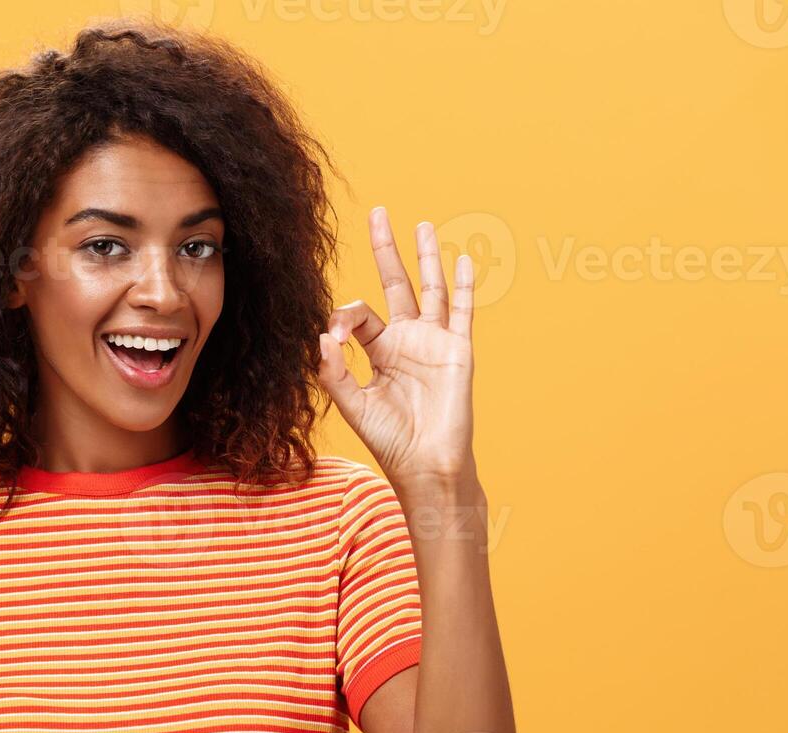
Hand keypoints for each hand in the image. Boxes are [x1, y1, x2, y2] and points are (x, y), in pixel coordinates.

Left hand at [317, 206, 476, 486]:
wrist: (427, 464)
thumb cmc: (390, 441)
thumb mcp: (352, 405)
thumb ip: (334, 372)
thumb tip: (323, 335)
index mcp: (379, 351)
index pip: (359, 316)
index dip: (344, 319)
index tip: (336, 338)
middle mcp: (407, 340)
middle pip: (395, 284)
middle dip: (386, 250)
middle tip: (379, 214)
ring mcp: (434, 342)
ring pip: (430, 289)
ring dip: (426, 257)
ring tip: (422, 226)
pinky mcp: (457, 350)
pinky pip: (462, 311)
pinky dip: (464, 286)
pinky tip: (464, 260)